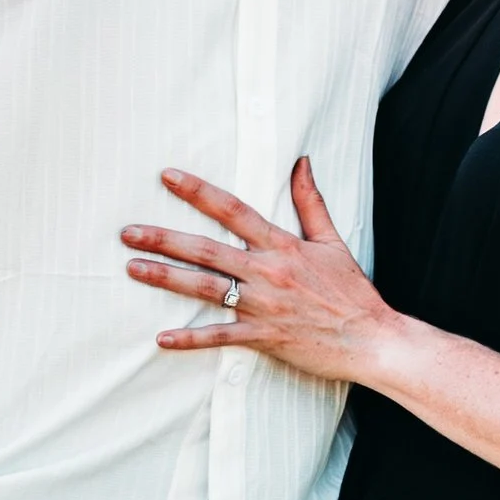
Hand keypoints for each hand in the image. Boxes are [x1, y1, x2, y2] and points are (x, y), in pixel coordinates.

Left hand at [121, 160, 401, 388]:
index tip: (167, 177)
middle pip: (207, 249)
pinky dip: (191, 339)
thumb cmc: (352, 292)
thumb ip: (311, 202)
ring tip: (132, 268)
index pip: (233, 210)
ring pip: (205, 288)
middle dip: (165, 238)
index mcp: (282, 245)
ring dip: (166, 277)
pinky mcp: (264, 338)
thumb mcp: (333, 241)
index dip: (198, 192)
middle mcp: (268, 272)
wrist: (372, 338)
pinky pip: (221, 336)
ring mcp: (264, 306)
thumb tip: (301, 161)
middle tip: (128, 231)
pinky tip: (161, 338)